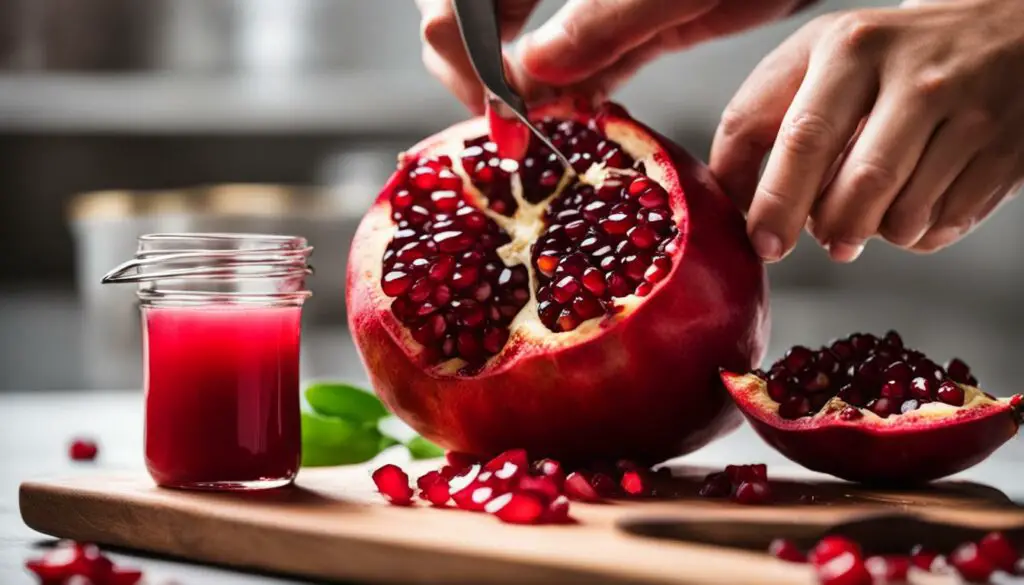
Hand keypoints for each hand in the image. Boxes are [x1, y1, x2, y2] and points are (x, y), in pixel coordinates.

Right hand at [415, 0, 805, 113]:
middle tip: (507, 122)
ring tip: (546, 126)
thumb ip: (604, 18)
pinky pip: (581, 52)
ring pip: (524, 36)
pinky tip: (579, 114)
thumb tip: (533, 70)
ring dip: (526, 86)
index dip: (460, 46)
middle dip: (478, 67)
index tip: (492, 103)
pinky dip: (573, 86)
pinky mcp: (628, 13)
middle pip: (478, 10)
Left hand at [711, 0, 1023, 262]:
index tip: (763, 243)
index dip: (775, 201)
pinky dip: (914, 233)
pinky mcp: (1006, 152)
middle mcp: (915, 76)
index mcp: (851, 48)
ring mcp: (970, 113)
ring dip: (870, 233)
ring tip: (862, 215)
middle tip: (820, 240)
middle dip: (827, 229)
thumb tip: (726, 200)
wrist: (1004, 29)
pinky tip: (911, 202)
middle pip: (858, 185)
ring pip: (902, 215)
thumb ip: (760, 120)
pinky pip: (943, 225)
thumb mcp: (818, 59)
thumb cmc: (886, 57)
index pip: (803, 136)